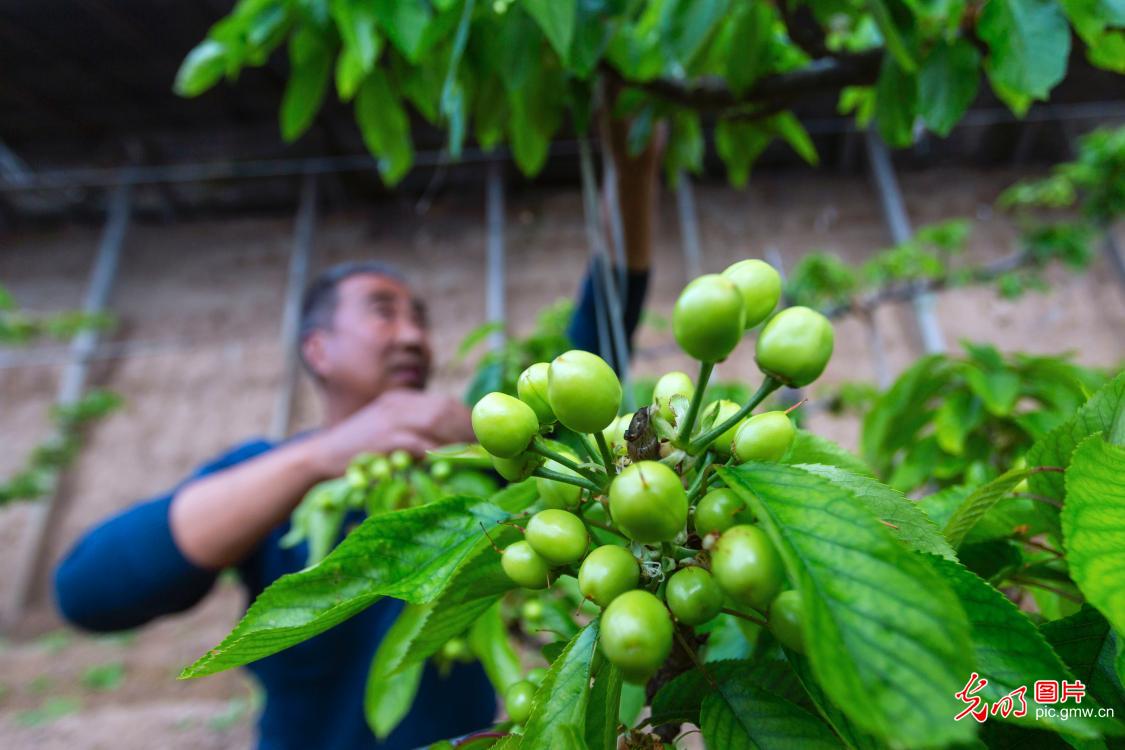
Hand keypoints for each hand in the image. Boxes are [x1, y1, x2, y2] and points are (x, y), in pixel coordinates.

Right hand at [310, 389, 473, 476]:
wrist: (320, 454)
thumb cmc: (358, 449)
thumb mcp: (387, 429)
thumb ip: (415, 430)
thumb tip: (452, 446)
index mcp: (402, 399)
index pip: (445, 403)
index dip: (468, 420)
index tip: (485, 437)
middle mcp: (398, 403)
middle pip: (445, 408)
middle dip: (469, 428)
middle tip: (487, 448)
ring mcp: (391, 419)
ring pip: (436, 421)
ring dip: (459, 439)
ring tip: (476, 456)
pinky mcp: (385, 438)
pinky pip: (420, 443)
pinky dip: (439, 453)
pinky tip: (450, 464)